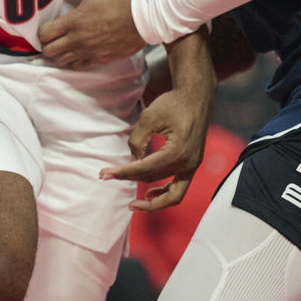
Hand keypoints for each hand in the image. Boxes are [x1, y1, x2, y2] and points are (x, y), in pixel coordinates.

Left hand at [38, 0, 145, 68]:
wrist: (144, 20)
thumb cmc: (120, 0)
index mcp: (74, 21)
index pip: (44, 34)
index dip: (41, 31)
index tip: (46, 25)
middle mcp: (78, 40)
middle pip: (49, 51)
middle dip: (46, 43)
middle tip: (51, 36)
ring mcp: (88, 52)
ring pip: (61, 61)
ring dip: (58, 53)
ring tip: (62, 43)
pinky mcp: (99, 60)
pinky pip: (77, 66)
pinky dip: (72, 60)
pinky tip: (76, 50)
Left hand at [101, 87, 209, 211]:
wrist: (196, 97)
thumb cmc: (173, 103)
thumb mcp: (149, 117)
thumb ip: (138, 140)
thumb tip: (134, 160)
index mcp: (177, 152)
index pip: (144, 169)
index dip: (122, 172)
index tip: (105, 174)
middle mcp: (188, 163)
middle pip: (153, 179)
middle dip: (128, 179)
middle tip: (106, 177)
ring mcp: (192, 166)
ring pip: (172, 194)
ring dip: (153, 201)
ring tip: (134, 203)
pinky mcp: (192, 164)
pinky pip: (180, 187)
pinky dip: (166, 194)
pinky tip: (150, 193)